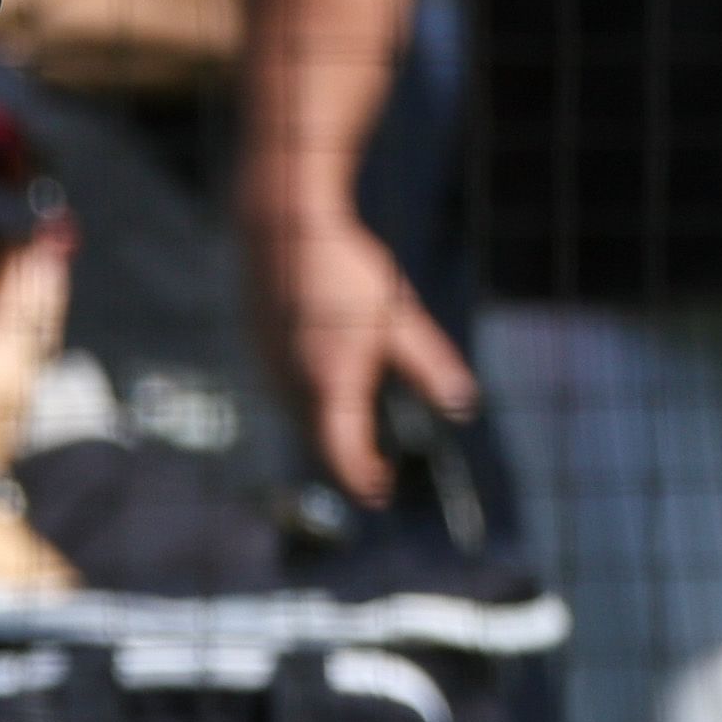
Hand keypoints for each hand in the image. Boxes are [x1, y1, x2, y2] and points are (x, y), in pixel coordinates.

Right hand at [246, 199, 476, 506]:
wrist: (281, 229)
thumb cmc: (347, 272)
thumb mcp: (400, 318)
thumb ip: (430, 366)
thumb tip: (463, 406)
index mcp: (331, 385)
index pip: (343, 456)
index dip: (363, 480)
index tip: (382, 492)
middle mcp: (292, 386)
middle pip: (321, 441)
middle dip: (349, 456)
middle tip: (380, 469)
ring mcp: (268, 370)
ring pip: (300, 416)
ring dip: (328, 426)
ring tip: (359, 423)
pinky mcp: (258, 351)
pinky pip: (285, 391)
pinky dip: (309, 398)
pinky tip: (328, 372)